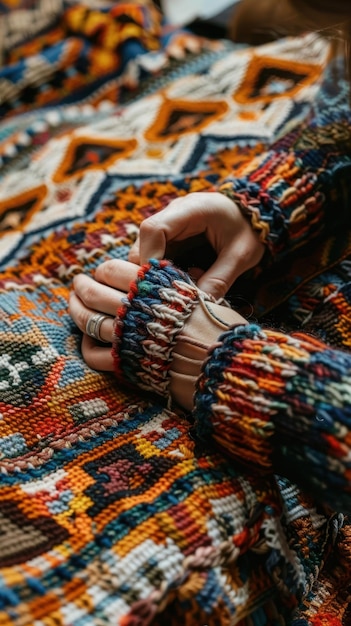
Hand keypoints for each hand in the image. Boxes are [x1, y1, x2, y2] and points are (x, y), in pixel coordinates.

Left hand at [69, 259, 245, 409]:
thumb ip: (175, 281)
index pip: (112, 268)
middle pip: (93, 291)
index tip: (102, 272)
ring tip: (74, 306)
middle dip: (81, 286)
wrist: (224, 364)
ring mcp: (126, 336)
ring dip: (76, 311)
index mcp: (152, 286)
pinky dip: (86, 347)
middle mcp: (134, 307)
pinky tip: (87, 341)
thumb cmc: (220, 327)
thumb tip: (161, 272)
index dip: (103, 270)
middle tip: (78, 284)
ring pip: (87, 319)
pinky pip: (94, 355)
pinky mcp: (125, 363)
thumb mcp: (200, 293)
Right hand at [128, 192, 264, 299]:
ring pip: (145, 250)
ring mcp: (170, 223)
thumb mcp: (241, 255)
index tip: (159, 284)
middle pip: (143, 242)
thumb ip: (220, 279)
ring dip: (156, 273)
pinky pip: (156, 254)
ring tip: (178, 288)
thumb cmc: (250, 229)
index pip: (153, 229)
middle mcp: (174, 212)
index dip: (150, 257)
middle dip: (150, 271)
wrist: (256, 212)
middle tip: (167, 293)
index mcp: (191, 209)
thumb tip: (199, 306)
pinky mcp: (171, 235)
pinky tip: (181, 282)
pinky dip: (163, 271)